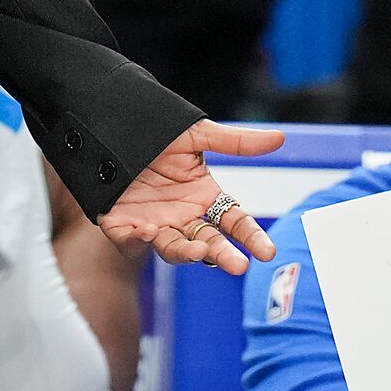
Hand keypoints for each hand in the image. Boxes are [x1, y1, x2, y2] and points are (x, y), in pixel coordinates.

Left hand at [97, 119, 280, 274]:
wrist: (110, 125)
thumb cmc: (158, 131)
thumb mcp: (198, 135)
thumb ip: (236, 142)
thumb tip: (280, 138)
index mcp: (204, 196)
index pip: (235, 222)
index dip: (251, 237)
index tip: (268, 252)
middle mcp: (182, 216)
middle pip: (208, 242)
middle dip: (223, 255)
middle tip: (238, 266)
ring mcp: (153, 223)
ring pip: (173, 248)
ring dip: (185, 253)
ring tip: (196, 251)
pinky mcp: (121, 225)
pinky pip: (129, 240)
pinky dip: (137, 240)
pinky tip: (147, 232)